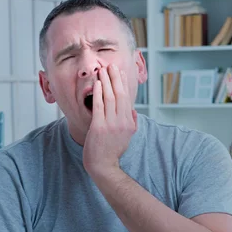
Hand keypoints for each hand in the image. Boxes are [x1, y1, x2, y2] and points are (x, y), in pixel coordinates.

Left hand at [83, 64, 137, 179]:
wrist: (103, 166)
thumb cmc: (112, 151)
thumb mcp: (127, 137)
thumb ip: (131, 123)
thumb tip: (133, 110)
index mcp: (129, 123)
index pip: (127, 99)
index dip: (124, 84)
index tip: (120, 73)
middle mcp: (122, 122)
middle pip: (120, 95)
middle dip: (116, 78)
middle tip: (111, 65)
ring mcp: (111, 124)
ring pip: (110, 98)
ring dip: (107, 82)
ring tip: (103, 70)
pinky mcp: (100, 127)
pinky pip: (99, 106)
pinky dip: (99, 94)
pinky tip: (97, 84)